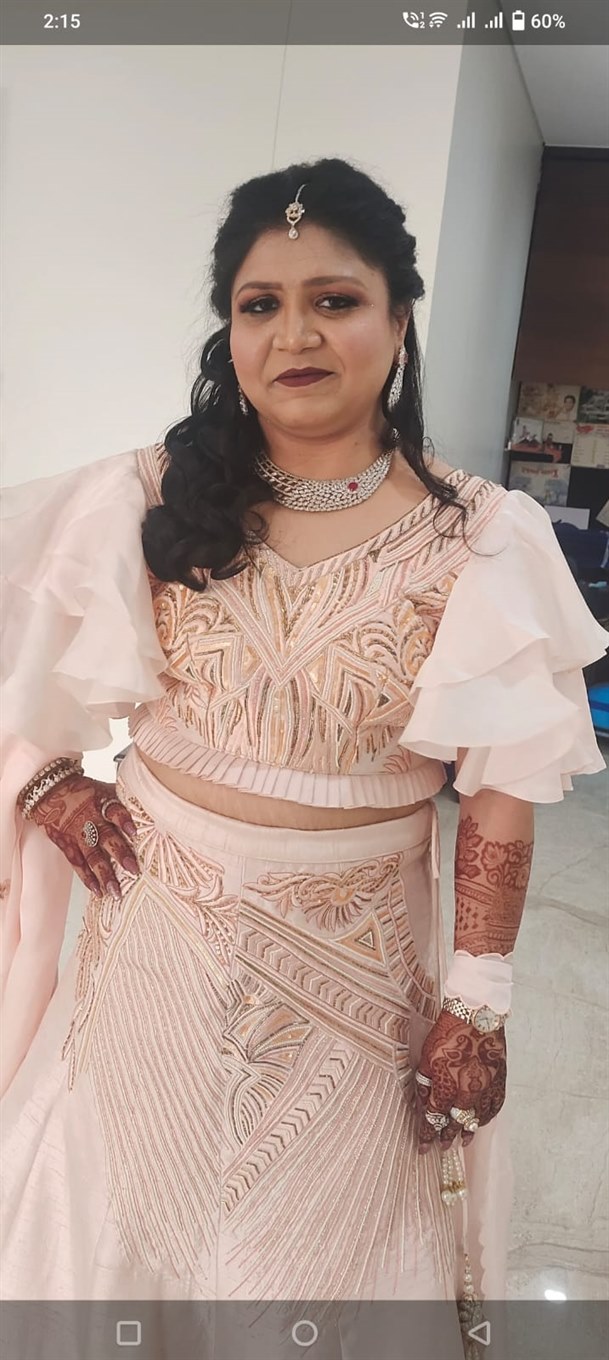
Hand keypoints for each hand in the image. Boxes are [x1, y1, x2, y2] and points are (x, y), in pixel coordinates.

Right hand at [28, 773, 139, 898]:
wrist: (51, 791)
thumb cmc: (86, 791)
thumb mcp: (104, 789)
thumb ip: (124, 799)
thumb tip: (153, 806)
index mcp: (101, 802)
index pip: (114, 811)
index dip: (123, 821)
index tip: (134, 832)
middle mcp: (90, 819)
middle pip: (106, 837)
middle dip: (120, 854)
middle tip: (133, 870)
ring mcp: (78, 834)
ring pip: (92, 856)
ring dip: (104, 875)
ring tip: (115, 891)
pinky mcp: (67, 845)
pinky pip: (77, 864)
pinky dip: (87, 878)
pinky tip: (97, 890)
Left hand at [415, 1010, 506, 1153]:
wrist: (476, 1014)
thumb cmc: (448, 1032)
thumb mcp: (426, 1057)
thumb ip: (424, 1083)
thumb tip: (422, 1103)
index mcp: (446, 1087)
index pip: (434, 1119)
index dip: (427, 1135)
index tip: (423, 1148)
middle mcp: (467, 1093)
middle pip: (455, 1123)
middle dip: (447, 1136)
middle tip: (442, 1147)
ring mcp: (486, 1089)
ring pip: (476, 1119)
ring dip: (467, 1132)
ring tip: (461, 1142)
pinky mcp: (500, 1081)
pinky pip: (494, 1107)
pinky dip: (486, 1118)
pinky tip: (480, 1122)